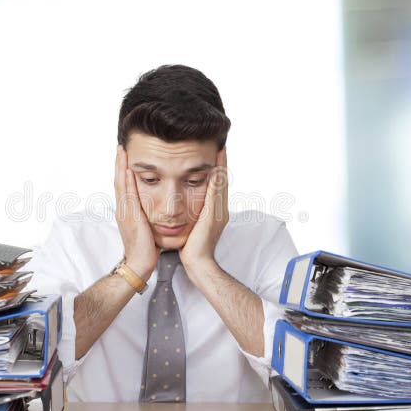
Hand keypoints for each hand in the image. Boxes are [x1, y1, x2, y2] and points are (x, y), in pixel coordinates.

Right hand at [114, 144, 158, 279]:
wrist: (139, 263)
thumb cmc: (145, 248)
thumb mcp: (144, 227)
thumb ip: (145, 215)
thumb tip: (152, 208)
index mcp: (126, 211)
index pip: (123, 185)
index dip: (123, 169)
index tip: (125, 155)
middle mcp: (122, 209)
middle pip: (119, 180)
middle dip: (119, 163)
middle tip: (121, 146)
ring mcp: (124, 212)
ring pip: (121, 184)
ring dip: (121, 166)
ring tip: (122, 151)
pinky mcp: (130, 216)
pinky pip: (128, 194)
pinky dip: (127, 180)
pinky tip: (129, 169)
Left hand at [179, 146, 227, 271]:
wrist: (199, 264)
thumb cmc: (193, 249)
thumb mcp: (194, 227)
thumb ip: (194, 215)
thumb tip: (187, 206)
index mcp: (216, 212)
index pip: (218, 186)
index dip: (218, 170)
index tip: (216, 154)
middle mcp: (221, 210)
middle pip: (223, 182)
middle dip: (222, 163)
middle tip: (222, 146)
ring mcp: (219, 213)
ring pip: (221, 184)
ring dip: (221, 166)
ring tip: (220, 149)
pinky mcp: (213, 216)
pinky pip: (215, 193)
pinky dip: (216, 179)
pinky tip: (214, 168)